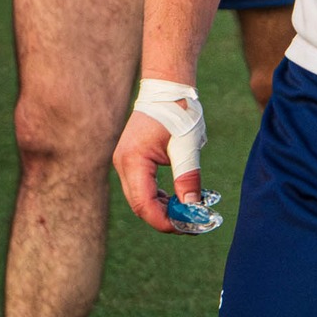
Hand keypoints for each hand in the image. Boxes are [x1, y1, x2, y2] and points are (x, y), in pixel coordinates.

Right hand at [112, 107, 202, 232]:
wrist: (167, 88)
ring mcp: (125, 162)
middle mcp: (123, 164)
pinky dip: (159, 197)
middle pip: (140, 205)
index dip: (163, 221)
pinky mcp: (132, 161)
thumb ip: (188, 178)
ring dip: (162, 209)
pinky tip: (178, 199)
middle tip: (191, 224)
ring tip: (187, 213)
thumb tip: (192, 208)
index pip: (143, 204)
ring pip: (140, 199)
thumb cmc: (177, 112)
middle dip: (164, 218)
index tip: (186, 227)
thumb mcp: (187, 146)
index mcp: (133, 160)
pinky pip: (142, 188)